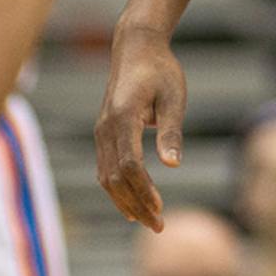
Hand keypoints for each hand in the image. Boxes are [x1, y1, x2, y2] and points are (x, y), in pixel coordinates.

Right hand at [95, 26, 185, 231]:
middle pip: (115, 178)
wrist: (136, 49)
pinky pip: (105, 169)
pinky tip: (132, 205)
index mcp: (123, 118)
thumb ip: (171, 131)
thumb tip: (173, 164)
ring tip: (149, 220)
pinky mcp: (103, 133)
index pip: (130, 165)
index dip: (143, 190)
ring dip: (126, 201)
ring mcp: (101, 132)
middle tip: (158, 226)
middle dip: (136, 205)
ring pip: (106, 177)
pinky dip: (117, 190)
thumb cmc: (160, 70)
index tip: (161, 208)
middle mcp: (106, 128)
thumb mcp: (174, 97)